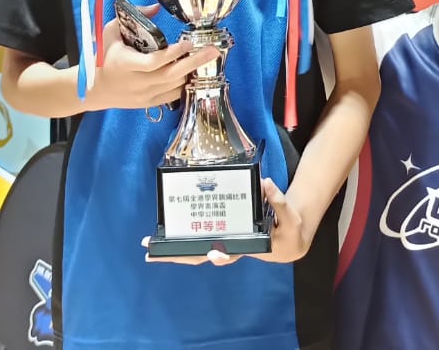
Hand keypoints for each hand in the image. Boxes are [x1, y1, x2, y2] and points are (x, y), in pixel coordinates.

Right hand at [90, 4, 218, 110]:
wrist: (94, 89)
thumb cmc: (103, 56)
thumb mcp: (111, 32)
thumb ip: (134, 18)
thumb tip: (156, 7)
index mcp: (125, 64)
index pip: (154, 62)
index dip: (173, 53)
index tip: (188, 43)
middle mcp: (137, 82)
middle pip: (171, 75)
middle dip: (194, 62)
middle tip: (213, 51)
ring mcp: (144, 95)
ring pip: (175, 85)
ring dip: (191, 71)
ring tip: (205, 58)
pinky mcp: (149, 103)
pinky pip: (173, 95)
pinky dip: (185, 84)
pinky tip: (194, 72)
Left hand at [142, 178, 312, 265]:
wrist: (288, 241)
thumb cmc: (289, 230)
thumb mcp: (289, 216)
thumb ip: (278, 201)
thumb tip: (265, 182)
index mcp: (246, 246)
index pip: (229, 253)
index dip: (219, 255)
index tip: (213, 253)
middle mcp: (229, 246)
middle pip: (200, 255)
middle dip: (177, 255)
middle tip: (152, 253)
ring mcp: (222, 240)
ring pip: (195, 248)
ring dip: (172, 248)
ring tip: (149, 243)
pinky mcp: (220, 232)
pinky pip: (199, 236)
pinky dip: (182, 235)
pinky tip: (166, 230)